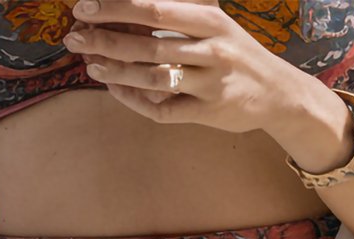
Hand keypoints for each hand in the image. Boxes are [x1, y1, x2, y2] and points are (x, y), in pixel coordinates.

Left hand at [63, 0, 352, 166]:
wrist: (280, 94)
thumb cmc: (238, 54)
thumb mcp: (215, 22)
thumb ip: (179, 10)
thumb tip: (132, 5)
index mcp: (209, 19)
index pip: (153, 7)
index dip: (115, 7)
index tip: (84, 7)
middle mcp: (212, 49)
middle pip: (148, 43)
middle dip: (105, 40)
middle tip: (74, 37)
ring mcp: (211, 83)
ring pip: (154, 78)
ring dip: (117, 72)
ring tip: (90, 65)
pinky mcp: (210, 112)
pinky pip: (165, 110)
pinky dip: (137, 101)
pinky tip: (117, 90)